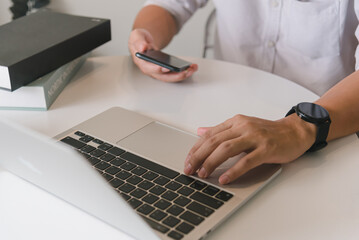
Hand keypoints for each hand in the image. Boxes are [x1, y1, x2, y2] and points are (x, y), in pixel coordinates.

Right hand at [128, 28, 197, 81]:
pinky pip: (174, 74)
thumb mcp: (136, 36)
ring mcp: (158, 72)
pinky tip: (192, 67)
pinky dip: (183, 71)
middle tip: (186, 71)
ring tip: (193, 68)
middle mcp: (150, 70)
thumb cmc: (140, 40)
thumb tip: (142, 48)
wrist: (144, 42)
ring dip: (182, 75)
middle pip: (163, 77)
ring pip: (170, 77)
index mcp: (142, 62)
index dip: (157, 69)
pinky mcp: (165, 71)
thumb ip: (138, 41)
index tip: (166, 68)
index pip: (149, 68)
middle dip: (175, 76)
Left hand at [184, 114, 315, 183]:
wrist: (295, 131)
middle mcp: (243, 127)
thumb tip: (200, 131)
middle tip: (189, 169)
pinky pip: (246, 161)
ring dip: (212, 162)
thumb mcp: (242, 127)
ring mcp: (255, 137)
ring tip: (203, 174)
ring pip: (227, 149)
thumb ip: (221, 130)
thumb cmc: (268, 132)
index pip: (209, 135)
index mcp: (235, 122)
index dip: (195, 148)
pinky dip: (233, 170)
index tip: (187, 161)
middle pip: (214, 141)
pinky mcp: (266, 149)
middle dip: (198, 156)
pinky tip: (225, 179)